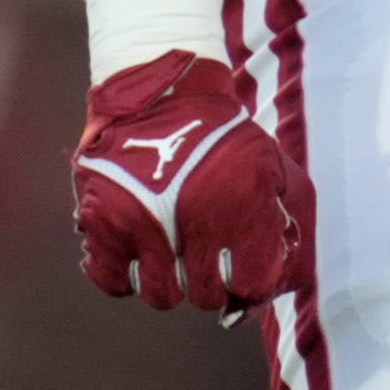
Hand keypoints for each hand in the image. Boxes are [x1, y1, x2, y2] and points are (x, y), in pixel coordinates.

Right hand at [74, 53, 297, 311]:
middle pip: (204, 295)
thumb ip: (286, 222)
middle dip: (210, 283)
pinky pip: (111, 281)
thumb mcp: (275, 168)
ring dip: (170, 282)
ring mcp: (144, 225)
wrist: (162, 93)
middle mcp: (192, 223)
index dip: (249, 283)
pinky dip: (124, 278)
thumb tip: (276, 279)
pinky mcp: (102, 221)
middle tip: (205, 261)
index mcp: (241, 210)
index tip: (242, 270)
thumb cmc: (225, 137)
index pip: (251, 283)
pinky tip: (137, 258)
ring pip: (160, 295)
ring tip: (172, 255)